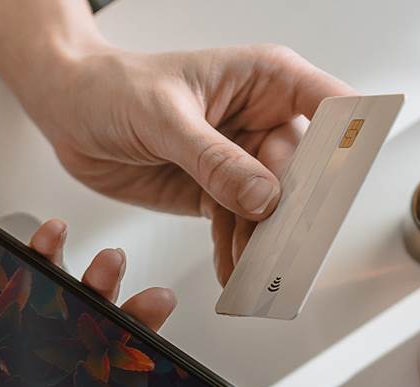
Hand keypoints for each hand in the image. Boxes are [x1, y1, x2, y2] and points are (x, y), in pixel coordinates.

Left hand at [23, 44, 354, 283]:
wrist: (69, 112)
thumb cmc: (113, 87)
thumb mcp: (163, 118)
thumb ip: (214, 159)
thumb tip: (263, 197)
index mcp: (264, 79)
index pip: (330, 103)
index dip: (349, 139)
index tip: (345, 180)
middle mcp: (260, 118)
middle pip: (304, 171)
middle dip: (296, 213)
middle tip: (291, 248)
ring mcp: (240, 158)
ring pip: (270, 207)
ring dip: (264, 242)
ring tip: (256, 273)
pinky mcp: (216, 190)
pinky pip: (239, 226)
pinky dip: (237, 251)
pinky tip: (234, 272)